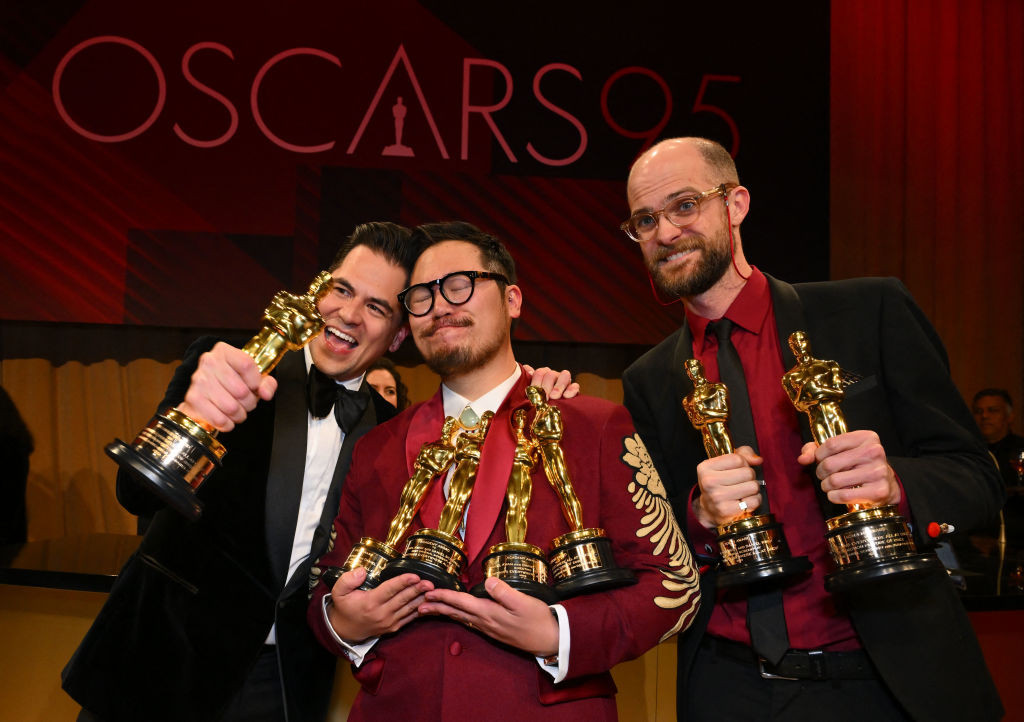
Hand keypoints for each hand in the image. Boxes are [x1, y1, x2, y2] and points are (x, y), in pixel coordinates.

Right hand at [178, 342, 276, 431]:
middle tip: (246, 402)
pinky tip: (226, 418)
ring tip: (237, 411)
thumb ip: (266, 383)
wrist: (204, 395)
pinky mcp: (193, 399)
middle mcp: (208, 362)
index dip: (256, 382)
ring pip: (232, 407)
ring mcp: (199, 381)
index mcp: (223, 351)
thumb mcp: (253, 378)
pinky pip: (220, 419)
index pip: (247, 365)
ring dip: (239, 415)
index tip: (254, 387)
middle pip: (241, 390)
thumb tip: (265, 393)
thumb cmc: (231, 384)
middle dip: (249, 402)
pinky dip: (227, 424)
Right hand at [326, 567, 432, 642]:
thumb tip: (362, 571)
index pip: (389, 590)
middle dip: (417, 590)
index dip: (402, 582)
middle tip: (429, 582)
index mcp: (370, 602)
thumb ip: (348, 580)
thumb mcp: (339, 592)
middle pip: (403, 599)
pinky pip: (409, 618)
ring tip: (432, 590)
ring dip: (421, 599)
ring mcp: (389, 622)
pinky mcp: (394, 627)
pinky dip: (420, 610)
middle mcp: (382, 613)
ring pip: (409, 608)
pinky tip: (429, 602)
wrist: (346, 630)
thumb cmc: (345, 607)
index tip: (414, 575)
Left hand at [419, 577, 557, 656]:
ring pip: (461, 618)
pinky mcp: (494, 629)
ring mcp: (489, 628)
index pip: (461, 603)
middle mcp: (485, 622)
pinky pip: (469, 622)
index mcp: (489, 613)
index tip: (428, 592)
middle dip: (437, 607)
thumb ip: (504, 592)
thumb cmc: (538, 620)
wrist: (550, 640)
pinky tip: (455, 616)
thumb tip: (486, 582)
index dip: (444, 596)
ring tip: (429, 610)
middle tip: (417, 604)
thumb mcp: (523, 603)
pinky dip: (457, 616)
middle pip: (456, 613)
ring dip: (444, 612)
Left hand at [523, 364, 578, 398]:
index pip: (540, 373)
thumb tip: (526, 369)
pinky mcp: (573, 390)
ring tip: (554, 397)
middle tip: (545, 397)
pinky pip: (575, 385)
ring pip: (565, 375)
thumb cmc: (536, 402)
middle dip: (547, 387)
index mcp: (542, 375)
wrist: (548, 414)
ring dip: (559, 386)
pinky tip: (566, 396)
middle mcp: (554, 376)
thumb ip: (527, 380)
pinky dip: (572, 389)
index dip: (537, 382)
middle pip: (551, 374)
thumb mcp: (530, 392)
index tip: (534, 391)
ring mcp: (564, 382)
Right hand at [693, 446, 762, 528]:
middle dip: (749, 477)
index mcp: (705, 467)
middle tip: (741, 482)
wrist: (710, 509)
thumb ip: (743, 454)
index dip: (743, 463)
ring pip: (753, 486)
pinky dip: (754, 500)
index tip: (736, 470)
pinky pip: (754, 501)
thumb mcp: (725, 463)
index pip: (737, 459)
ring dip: (752, 489)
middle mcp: (709, 482)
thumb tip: (758, 460)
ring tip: (743, 491)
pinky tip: (745, 500)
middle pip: (747, 472)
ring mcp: (717, 497)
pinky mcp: (727, 511)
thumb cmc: (720, 483)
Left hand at [798, 429, 899, 506]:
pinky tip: (837, 494)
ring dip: (826, 486)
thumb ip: (815, 450)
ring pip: (834, 480)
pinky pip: (844, 495)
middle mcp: (874, 452)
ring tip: (831, 485)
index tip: (820, 461)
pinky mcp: (879, 491)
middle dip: (821, 472)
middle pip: (830, 464)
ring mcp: (878, 472)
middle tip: (825, 476)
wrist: (886, 485)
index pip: (830, 444)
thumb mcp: (840, 450)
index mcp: (866, 437)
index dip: (818, 455)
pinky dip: (834, 496)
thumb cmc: (857, 465)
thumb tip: (803, 459)